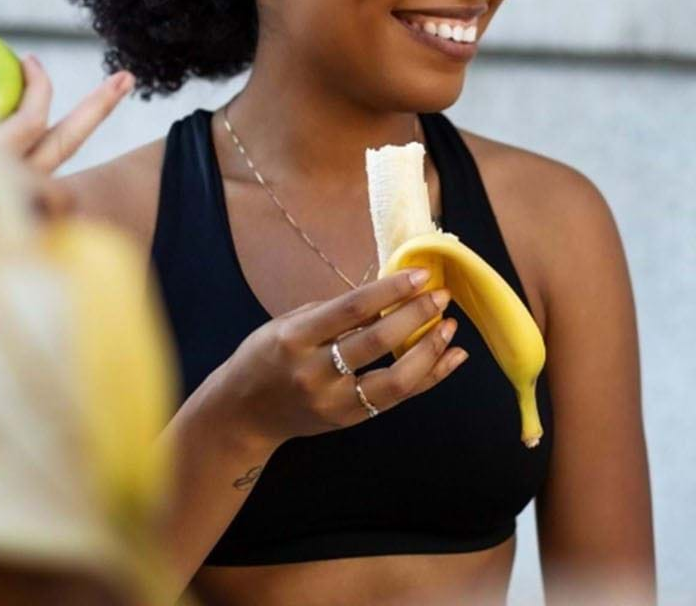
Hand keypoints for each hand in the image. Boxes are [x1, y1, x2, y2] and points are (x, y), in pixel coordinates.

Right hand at [208, 269, 469, 446]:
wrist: (242, 415)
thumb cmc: (265, 358)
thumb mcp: (288, 325)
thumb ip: (334, 313)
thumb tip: (388, 293)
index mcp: (295, 339)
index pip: (351, 309)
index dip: (390, 290)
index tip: (420, 274)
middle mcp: (314, 373)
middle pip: (377, 342)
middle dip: (415, 316)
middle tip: (441, 295)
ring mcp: (334, 402)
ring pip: (395, 380)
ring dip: (430, 351)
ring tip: (450, 327)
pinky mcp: (350, 420)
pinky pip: (399, 398)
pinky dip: (430, 376)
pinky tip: (452, 357)